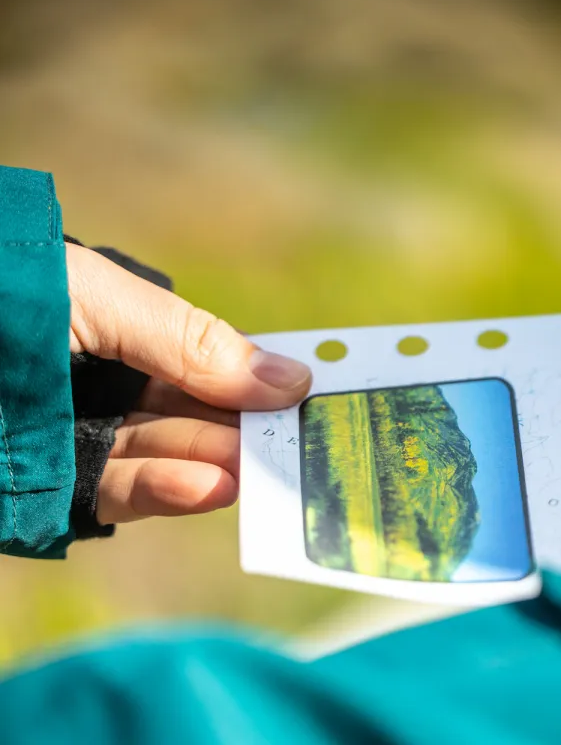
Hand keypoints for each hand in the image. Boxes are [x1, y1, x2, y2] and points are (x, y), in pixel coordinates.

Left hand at [67, 243, 312, 523]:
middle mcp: (99, 388)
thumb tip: (291, 381)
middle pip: (191, 418)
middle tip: (292, 442)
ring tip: (255, 469)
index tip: (303, 397)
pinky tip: (209, 488)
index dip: (252, 383)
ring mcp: (72, 441)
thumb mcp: (98, 296)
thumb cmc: (3, 292)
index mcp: (116, 330)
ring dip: (212, 466)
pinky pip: (112, 495)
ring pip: (162, 459)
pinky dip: (162, 494)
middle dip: (242, 430)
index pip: (203, 365)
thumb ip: (190, 342)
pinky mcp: (45, 490)